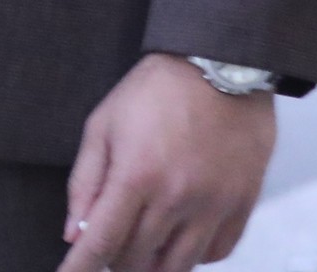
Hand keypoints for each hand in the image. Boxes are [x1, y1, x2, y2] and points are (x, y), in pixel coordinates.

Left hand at [56, 52, 274, 271]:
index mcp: (137, 175)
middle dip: (115, 262)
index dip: (80, 269)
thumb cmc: (157, 89)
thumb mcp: (104, 124)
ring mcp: (213, 205)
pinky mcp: (242, 204)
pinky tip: (179, 237)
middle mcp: (176, 197)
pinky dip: (194, 256)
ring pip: (178, 267)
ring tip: (142, 249)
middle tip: (109, 246)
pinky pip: (216, 253)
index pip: (102, 242)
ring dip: (153, 265)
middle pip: (137, 260)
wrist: (221, 64)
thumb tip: (75, 233)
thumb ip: (85, 182)